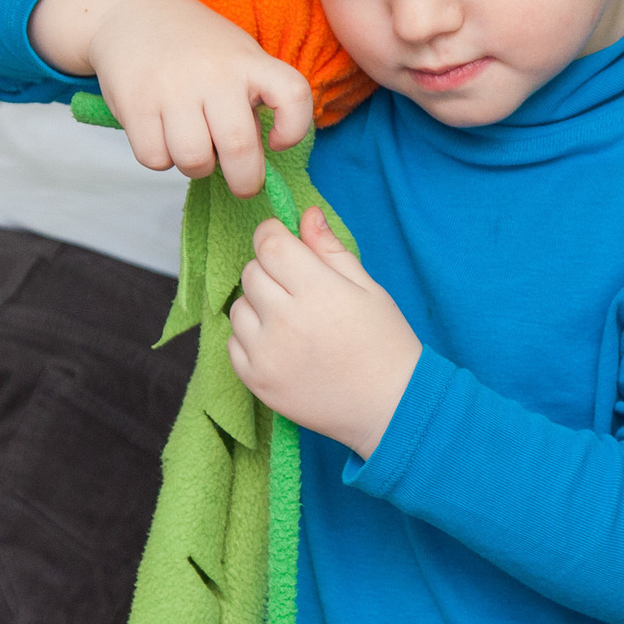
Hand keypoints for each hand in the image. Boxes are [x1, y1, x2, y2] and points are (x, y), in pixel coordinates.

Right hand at [28, 0, 311, 196]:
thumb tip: (251, 160)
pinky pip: (155, 158)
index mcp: (248, 61)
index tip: (278, 142)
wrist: (133, 10)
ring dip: (197, 167)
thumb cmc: (194, 45)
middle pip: (239, 148)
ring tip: (193, 146)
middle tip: (242, 184)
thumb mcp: (235, 56)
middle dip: (245, 182)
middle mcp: (214, 73)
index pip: (292, 94)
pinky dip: (161, 158)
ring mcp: (172, 88)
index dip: (294, 129)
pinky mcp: (135, 103)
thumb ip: (250, 100)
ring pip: (194, 160)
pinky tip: (162, 136)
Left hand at [227, 209, 421, 457]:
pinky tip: (282, 346)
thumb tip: (306, 214)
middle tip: (299, 290)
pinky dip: (250, 339)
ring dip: (258, 306)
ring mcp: (267, 354)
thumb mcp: (368, 289)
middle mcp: (286, 321)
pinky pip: (233, 343)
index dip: (273, 235)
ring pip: (238, 307)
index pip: (269, 244)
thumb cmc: (386, 345)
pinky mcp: (256, 381)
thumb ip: (331, 250)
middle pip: (250, 272)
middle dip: (270, 271)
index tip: (284, 244)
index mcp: (317, 291)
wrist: (390, 409)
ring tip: (292, 321)